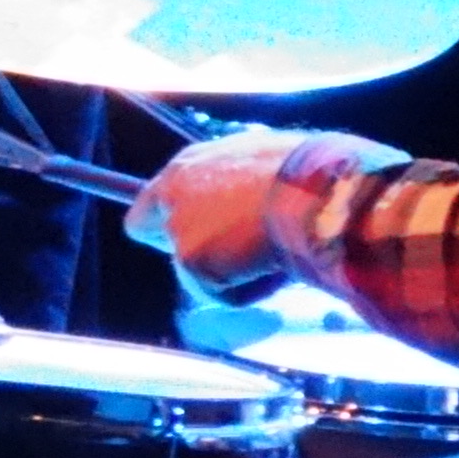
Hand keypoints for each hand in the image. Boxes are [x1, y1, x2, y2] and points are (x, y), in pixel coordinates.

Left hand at [123, 128, 316, 290]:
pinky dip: (251, 290)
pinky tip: (274, 267)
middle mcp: (172, 194)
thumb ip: (232, 184)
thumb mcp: (259, 163)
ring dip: (232, 272)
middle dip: (184, 248)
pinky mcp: (191, 264)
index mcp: (188, 165)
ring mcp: (178, 230)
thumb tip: (244, 202)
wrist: (311, 191)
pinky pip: (224, 294)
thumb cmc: (302, 173)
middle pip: (147, 230)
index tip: (190, 232)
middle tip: (226, 258)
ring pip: (198, 270)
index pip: (152, 198)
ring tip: (274, 251)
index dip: (169, 217)